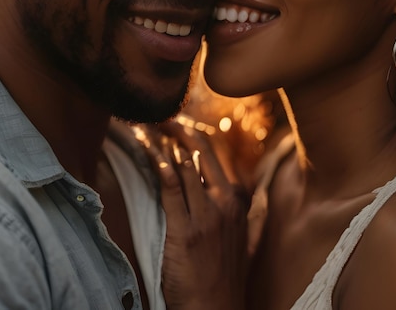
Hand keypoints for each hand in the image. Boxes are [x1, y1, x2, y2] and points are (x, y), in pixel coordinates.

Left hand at [135, 120, 249, 309]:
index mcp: (236, 202)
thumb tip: (248, 195)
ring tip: (147, 128)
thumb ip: (246, 214)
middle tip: (161, 117)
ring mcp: (206, 216)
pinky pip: (171, 187)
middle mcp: (224, 202)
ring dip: (162, 143)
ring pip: (183, 166)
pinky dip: (159, 164)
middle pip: (200, 152)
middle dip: (179, 129)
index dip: (193, 135)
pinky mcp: (185, 230)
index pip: (214, 156)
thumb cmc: (225, 278)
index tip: (178, 123)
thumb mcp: (243, 240)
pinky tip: (149, 150)